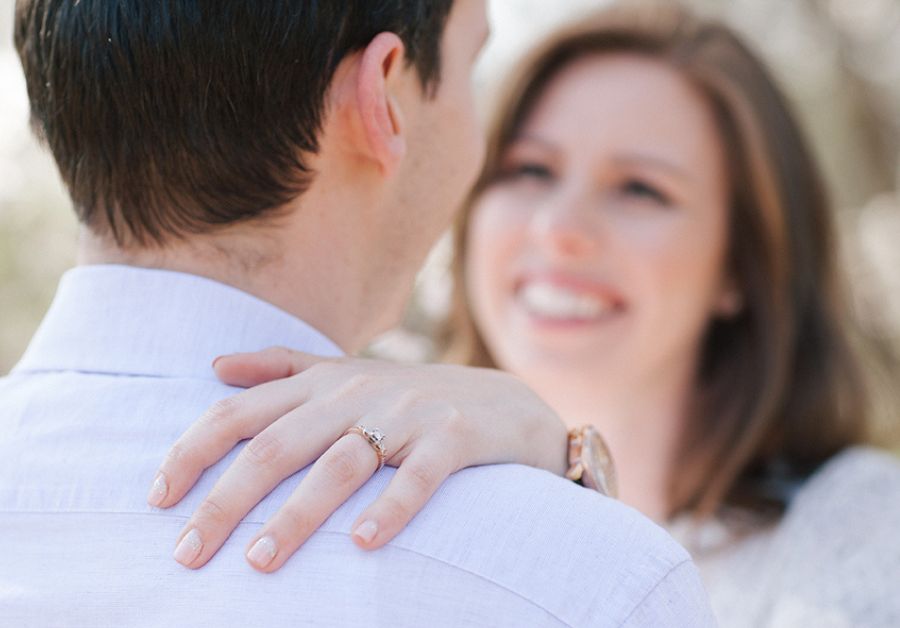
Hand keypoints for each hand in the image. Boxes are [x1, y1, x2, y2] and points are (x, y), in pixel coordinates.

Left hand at [148, 347, 567, 571]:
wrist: (508, 404)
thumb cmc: (414, 400)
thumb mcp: (346, 376)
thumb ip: (284, 368)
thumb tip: (215, 367)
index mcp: (324, 382)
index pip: (242, 412)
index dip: (193, 451)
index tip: (157, 498)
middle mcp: (358, 393)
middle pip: (279, 444)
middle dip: (228, 499)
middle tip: (189, 553)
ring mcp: (408, 414)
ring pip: (340, 463)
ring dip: (297, 514)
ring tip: (259, 562)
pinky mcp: (454, 436)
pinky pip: (418, 474)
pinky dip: (390, 507)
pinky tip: (362, 545)